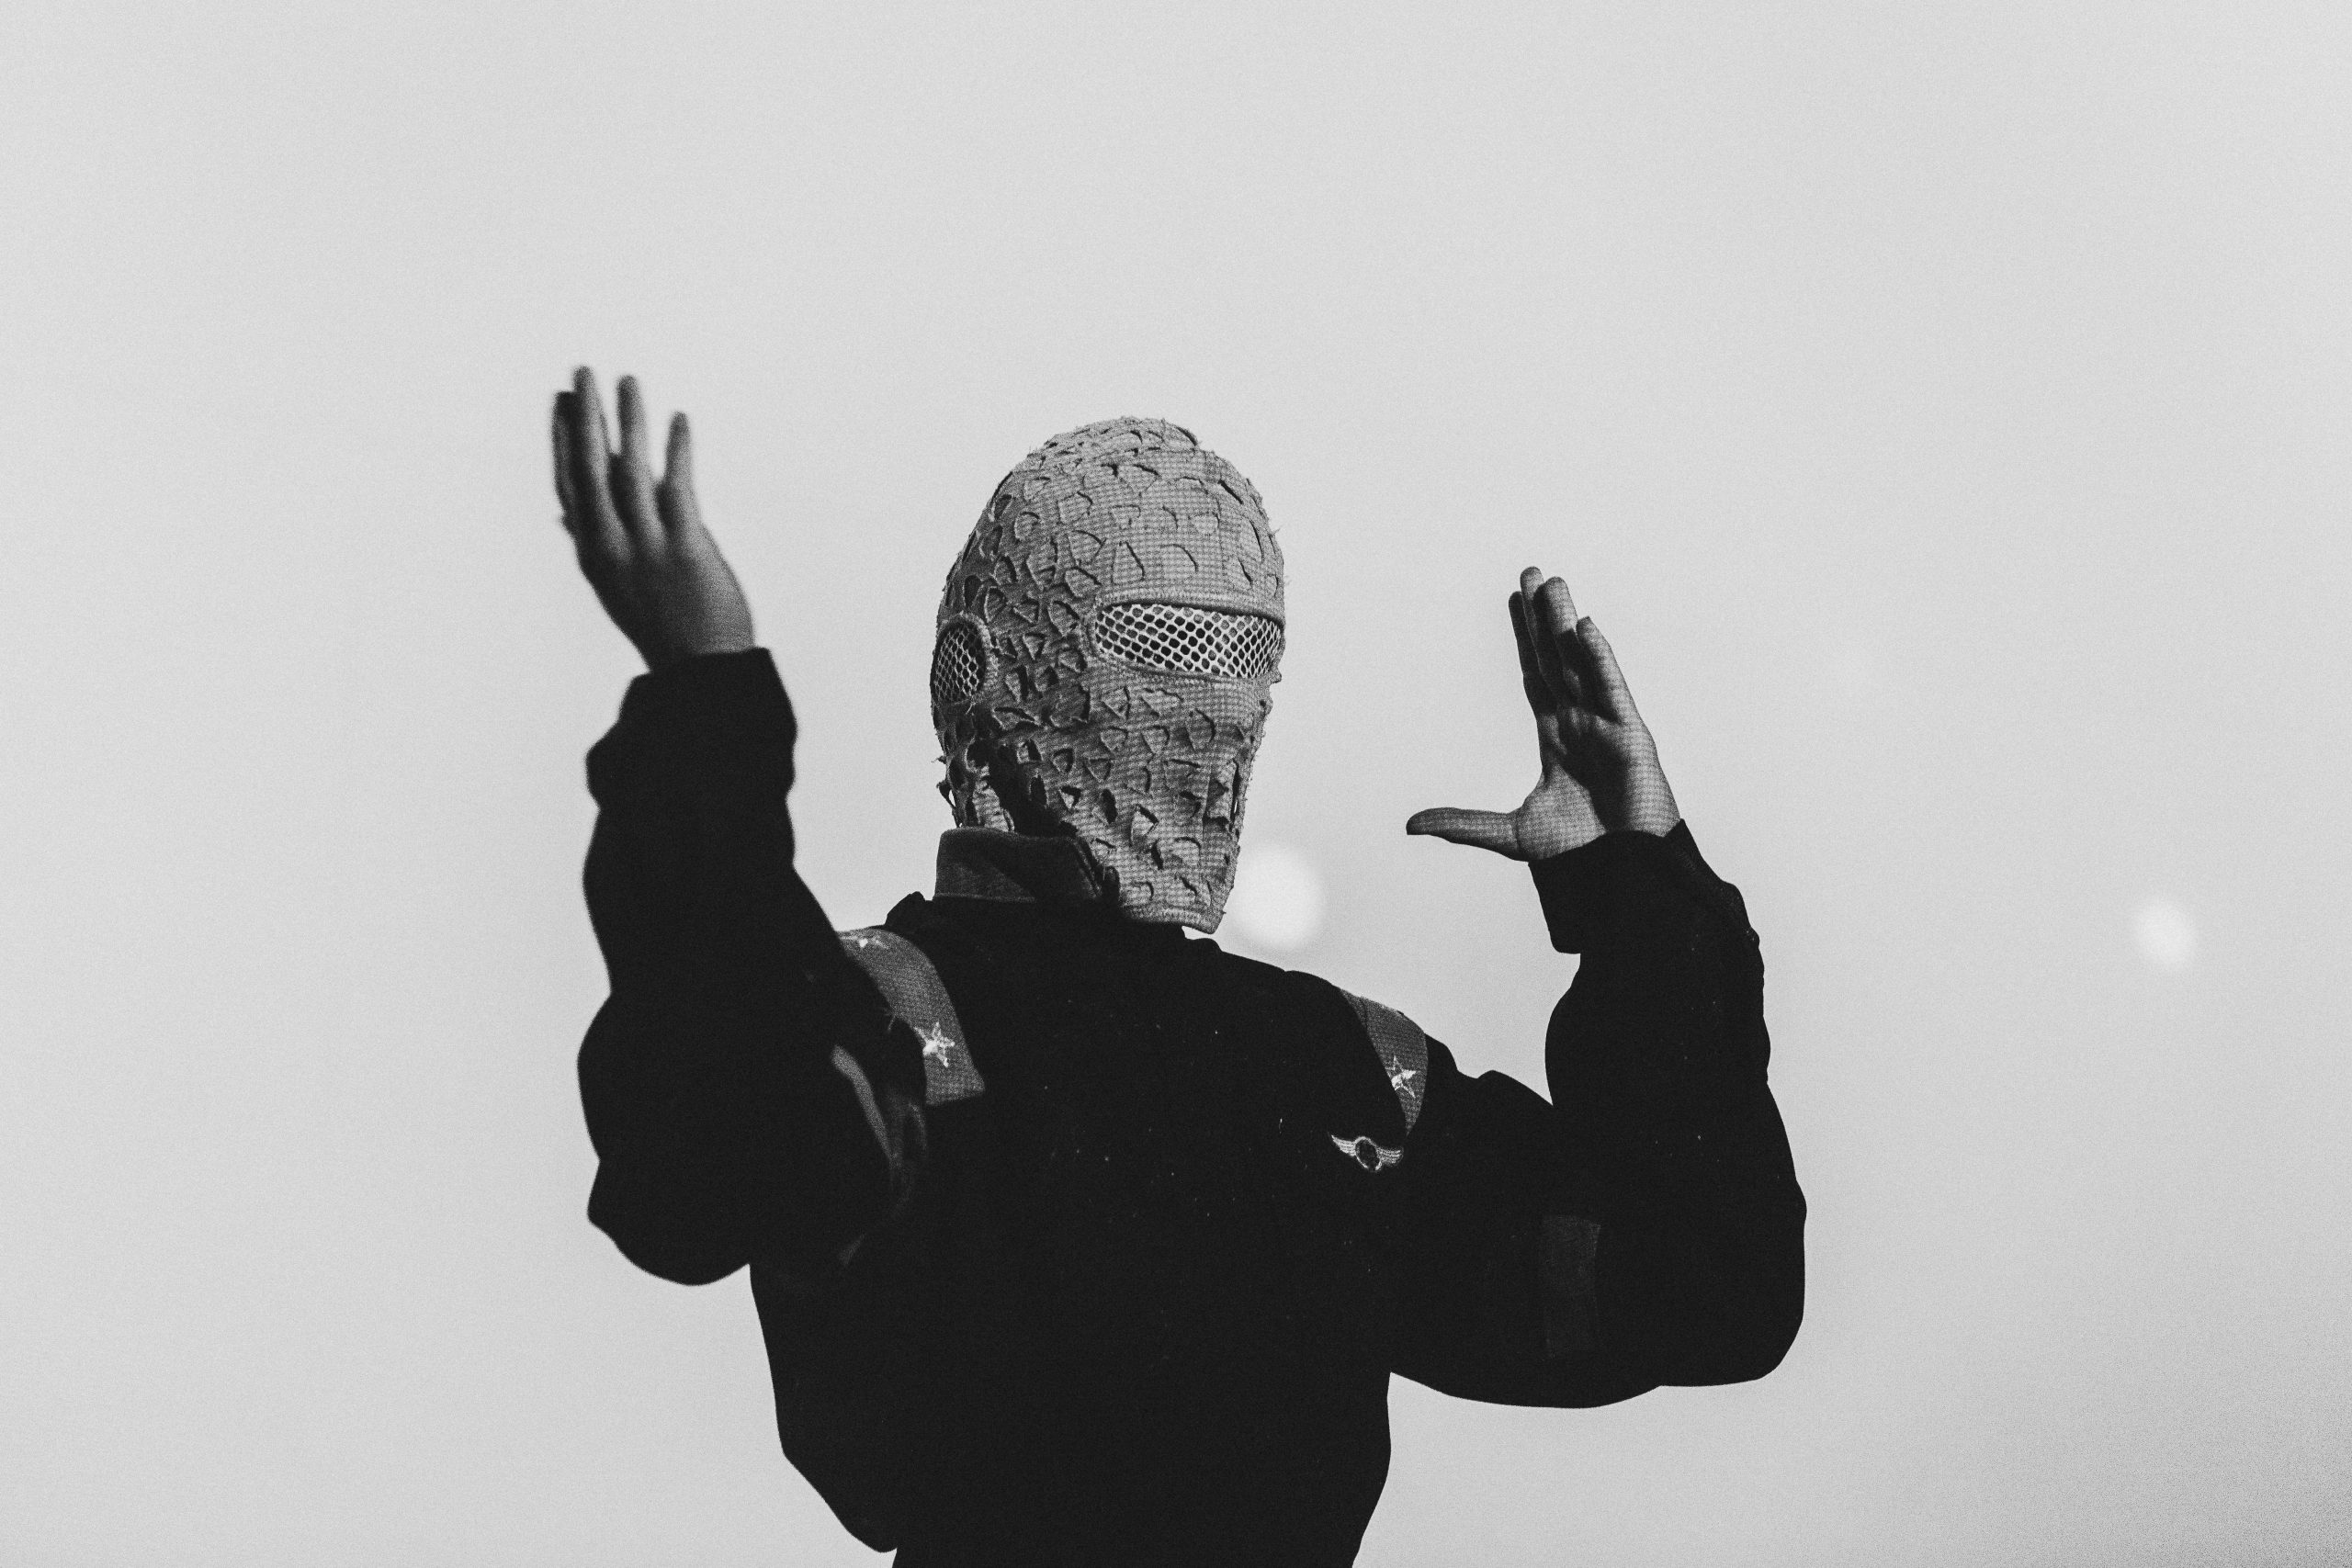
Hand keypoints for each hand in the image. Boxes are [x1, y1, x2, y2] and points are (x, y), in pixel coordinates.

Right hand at [551, 367, 755, 671]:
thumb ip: (590, 544)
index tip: (558, 401)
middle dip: (584, 417)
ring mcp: (647, 547)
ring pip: (630, 471)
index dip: (561, 439)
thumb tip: (565, 514)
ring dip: (629, 421)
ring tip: (628, 380)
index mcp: (593, 553)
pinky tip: (679, 419)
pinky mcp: (686, 549)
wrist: (700, 670)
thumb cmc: (661, 625)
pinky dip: (677, 451)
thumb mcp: (613, 587)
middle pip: (591, 469)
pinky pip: (678, 488)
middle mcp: (612, 546)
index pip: (568, 484)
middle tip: (581, 373)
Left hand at [1407, 568, 1679, 860]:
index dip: (1525, 639)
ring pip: (1582, 664)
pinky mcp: (1632, 739)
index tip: (1515, 601)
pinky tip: (1584, 628)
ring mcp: (1607, 728)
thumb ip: (1463, 823)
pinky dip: (1599, 659)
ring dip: (1567, 624)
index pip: (1536, 676)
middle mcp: (1581, 724)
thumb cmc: (1582, 857)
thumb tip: (1411, 824)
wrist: (1623, 878)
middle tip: (1531, 573)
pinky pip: (1612, 690)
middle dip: (1543, 617)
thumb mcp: (1510, 835)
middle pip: (1557, 659)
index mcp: (1557, 738)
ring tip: (1553, 583)